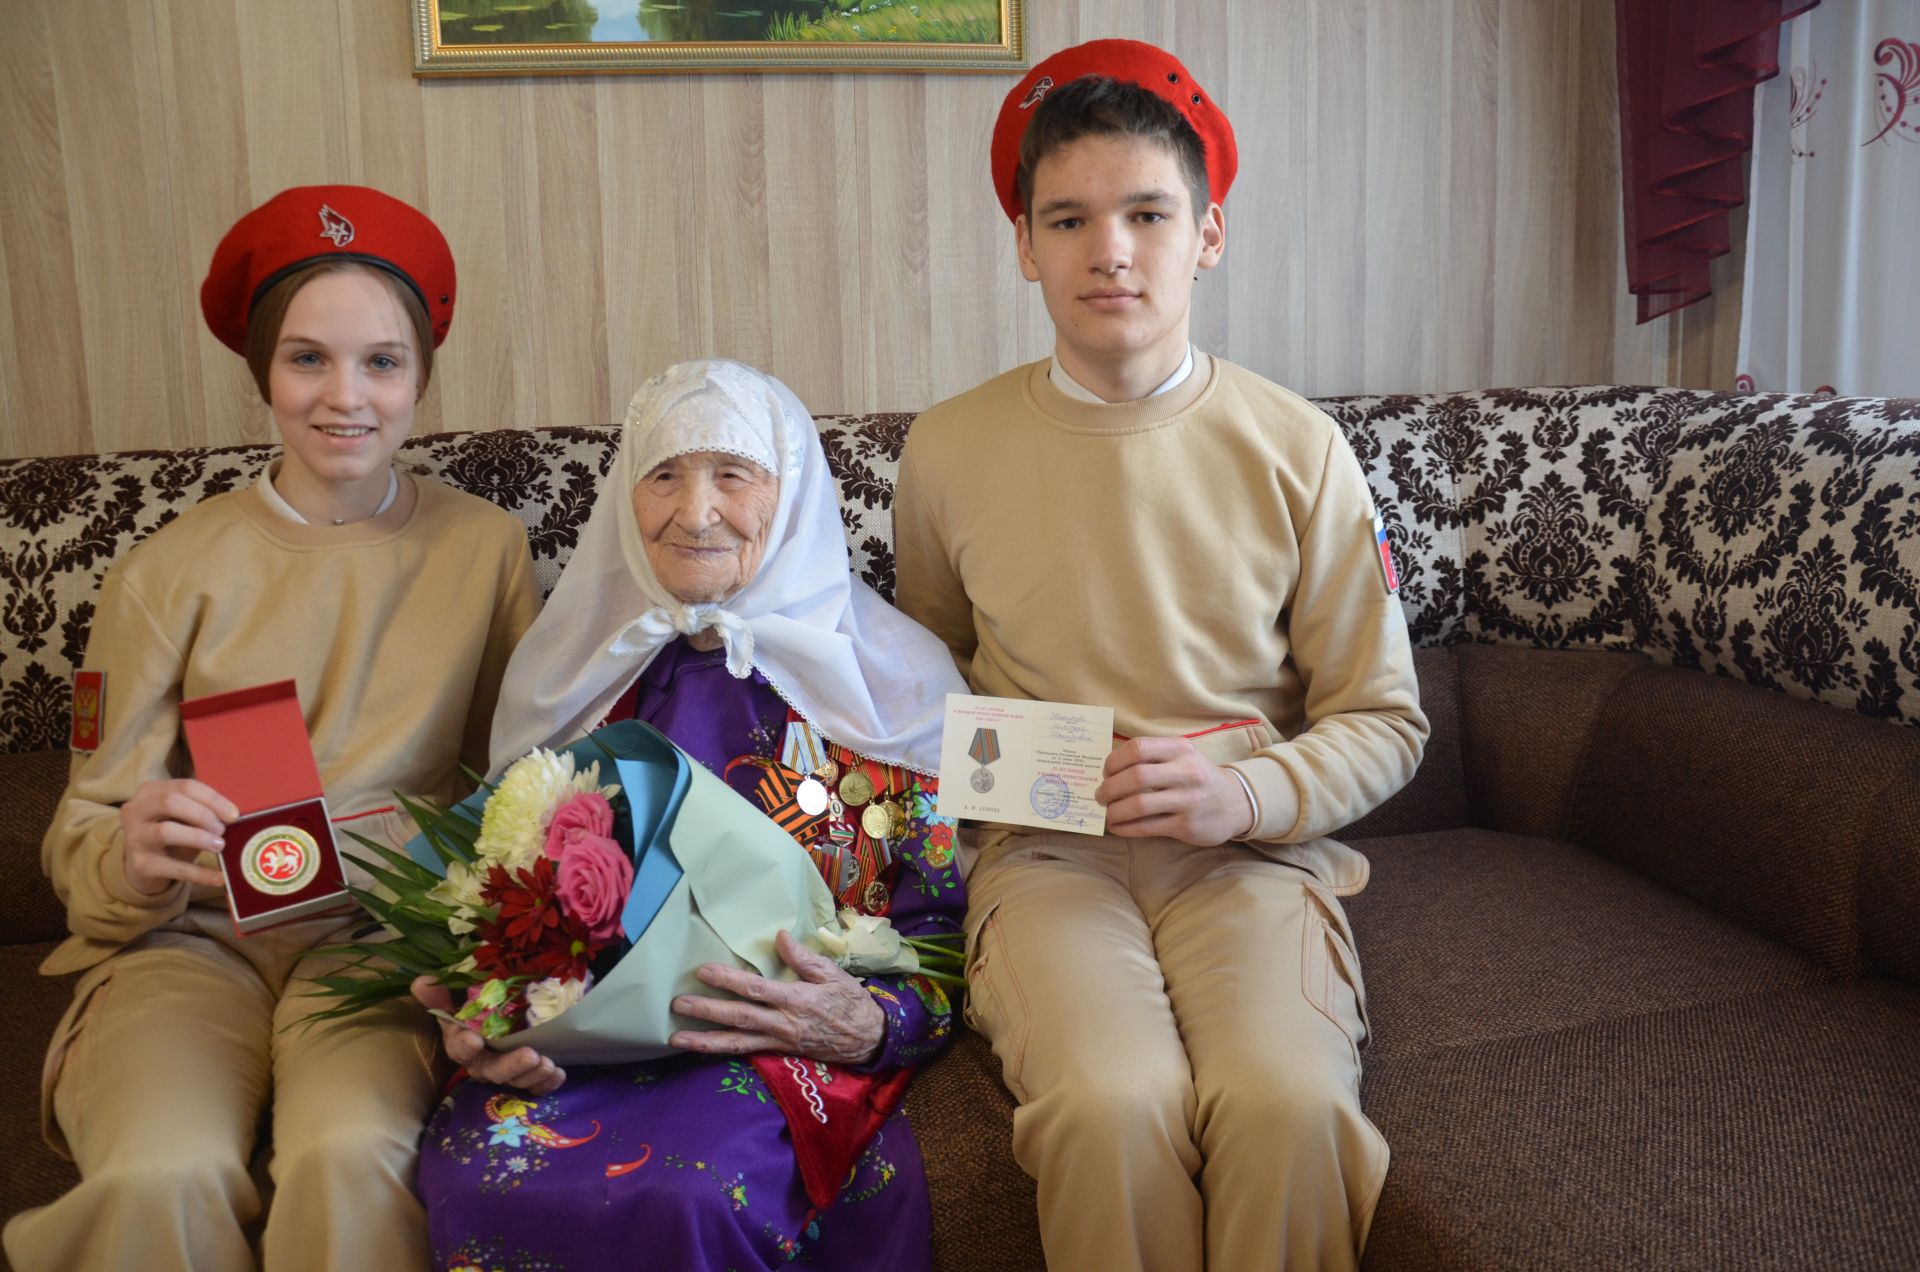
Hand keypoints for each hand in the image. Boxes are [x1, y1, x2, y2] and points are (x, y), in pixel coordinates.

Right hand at [119, 778, 236, 895]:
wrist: (145, 866)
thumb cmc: (172, 832)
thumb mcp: (184, 818)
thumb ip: (202, 812)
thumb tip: (232, 817)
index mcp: (151, 792)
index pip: (185, 787)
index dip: (213, 799)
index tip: (234, 815)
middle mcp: (136, 811)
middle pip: (171, 802)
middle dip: (202, 815)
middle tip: (222, 829)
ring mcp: (135, 838)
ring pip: (165, 831)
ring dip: (198, 838)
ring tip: (220, 846)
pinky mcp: (141, 865)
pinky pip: (174, 868)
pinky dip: (200, 873)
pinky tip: (219, 877)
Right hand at [411, 976, 566, 1094]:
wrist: (497, 1019)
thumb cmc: (475, 1010)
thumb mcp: (457, 998)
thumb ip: (441, 992)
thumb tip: (421, 981)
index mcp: (462, 1043)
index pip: (458, 1048)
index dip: (464, 1045)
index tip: (474, 1039)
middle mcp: (482, 1062)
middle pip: (493, 1070)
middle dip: (511, 1065)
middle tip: (530, 1055)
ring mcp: (505, 1071)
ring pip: (516, 1080)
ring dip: (532, 1074)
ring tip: (548, 1064)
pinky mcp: (525, 1076)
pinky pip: (535, 1086)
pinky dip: (546, 1083)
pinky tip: (558, 1074)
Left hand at [670, 929, 886, 1065]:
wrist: (868, 1039)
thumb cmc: (850, 1002)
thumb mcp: (833, 974)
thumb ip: (804, 958)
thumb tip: (779, 937)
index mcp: (797, 1000)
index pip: (756, 989)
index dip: (728, 980)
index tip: (704, 971)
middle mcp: (784, 1024)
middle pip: (740, 1017)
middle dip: (707, 1011)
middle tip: (678, 1004)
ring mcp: (779, 1041)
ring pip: (737, 1042)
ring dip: (705, 1040)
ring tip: (676, 1038)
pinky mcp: (779, 1051)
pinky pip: (746, 1052)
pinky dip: (722, 1051)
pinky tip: (701, 1049)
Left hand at [1095, 735, 1256, 845]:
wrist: (1236, 802)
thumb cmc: (1197, 776)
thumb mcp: (1182, 756)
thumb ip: (1152, 757)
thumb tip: (1108, 770)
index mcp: (1180, 749)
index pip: (1138, 748)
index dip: (1114, 760)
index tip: (1106, 771)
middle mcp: (1186, 772)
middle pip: (1136, 777)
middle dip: (1109, 788)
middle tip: (1100, 795)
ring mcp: (1188, 800)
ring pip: (1139, 805)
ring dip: (1115, 811)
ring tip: (1108, 813)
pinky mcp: (1187, 825)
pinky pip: (1147, 827)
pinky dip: (1125, 827)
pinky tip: (1118, 827)